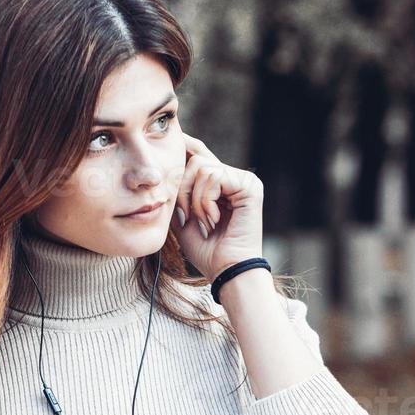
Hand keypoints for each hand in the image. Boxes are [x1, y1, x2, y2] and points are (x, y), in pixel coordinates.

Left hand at [169, 131, 266, 282]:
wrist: (226, 270)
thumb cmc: (208, 253)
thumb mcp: (184, 222)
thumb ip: (177, 199)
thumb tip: (163, 176)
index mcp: (223, 186)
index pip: (200, 157)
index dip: (184, 150)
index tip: (172, 145)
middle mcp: (236, 179)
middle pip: (197, 160)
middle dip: (183, 189)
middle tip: (187, 215)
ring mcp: (245, 181)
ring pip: (202, 168)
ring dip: (195, 200)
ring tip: (204, 221)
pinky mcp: (250, 186)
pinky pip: (214, 176)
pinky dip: (206, 200)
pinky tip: (214, 219)